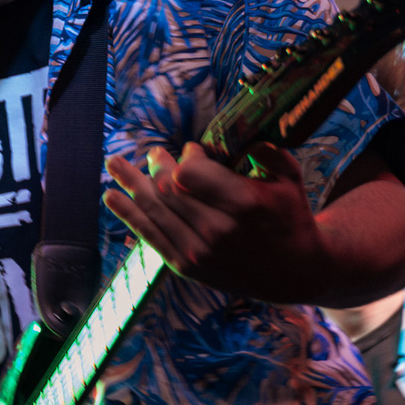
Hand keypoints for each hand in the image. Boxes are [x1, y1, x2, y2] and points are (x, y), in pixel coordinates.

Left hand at [104, 142, 322, 302]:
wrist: (293, 272)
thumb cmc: (290, 217)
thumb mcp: (289, 179)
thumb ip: (264, 151)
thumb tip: (232, 133)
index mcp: (243, 204)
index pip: (191, 174)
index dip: (185, 158)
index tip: (192, 150)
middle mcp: (217, 230)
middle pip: (168, 191)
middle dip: (156, 166)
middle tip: (154, 153)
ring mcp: (198, 251)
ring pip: (153, 210)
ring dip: (129, 184)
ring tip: (113, 164)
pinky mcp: (185, 266)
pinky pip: (149, 235)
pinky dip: (127, 214)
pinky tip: (111, 196)